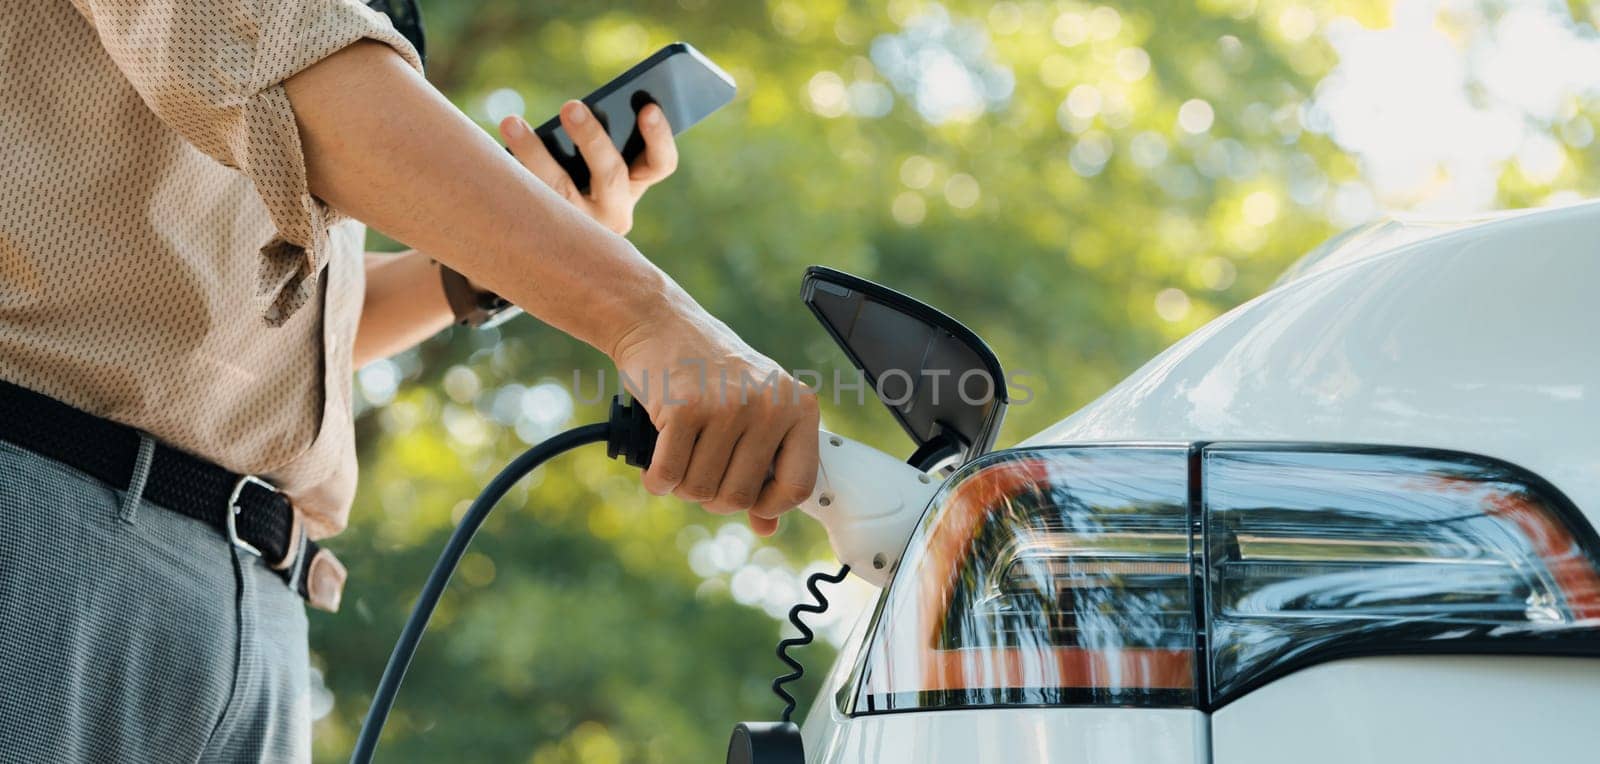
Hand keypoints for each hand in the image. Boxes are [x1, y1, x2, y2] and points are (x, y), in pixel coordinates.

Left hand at [499, 101, 677, 234]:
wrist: (545, 255)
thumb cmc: (569, 187)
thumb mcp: (588, 168)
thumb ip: (589, 145)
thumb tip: (570, 110)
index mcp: (633, 188)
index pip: (659, 164)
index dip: (658, 137)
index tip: (647, 107)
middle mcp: (614, 215)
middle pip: (611, 175)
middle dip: (592, 138)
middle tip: (571, 106)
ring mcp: (580, 233)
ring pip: (560, 191)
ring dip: (534, 153)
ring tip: (510, 123)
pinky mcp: (544, 239)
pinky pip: (528, 205)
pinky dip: (509, 177)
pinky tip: (487, 157)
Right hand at [608, 308, 819, 535]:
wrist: (660, 322)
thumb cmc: (710, 372)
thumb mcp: (753, 410)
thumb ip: (766, 467)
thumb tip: (766, 527)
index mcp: (799, 406)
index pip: (799, 486)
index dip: (769, 505)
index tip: (748, 499)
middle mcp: (770, 405)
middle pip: (740, 497)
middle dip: (713, 496)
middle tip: (700, 470)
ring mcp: (727, 406)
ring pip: (701, 490)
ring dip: (682, 486)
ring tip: (679, 456)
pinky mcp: (684, 408)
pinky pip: (669, 476)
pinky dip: (656, 479)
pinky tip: (656, 460)